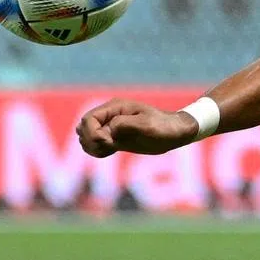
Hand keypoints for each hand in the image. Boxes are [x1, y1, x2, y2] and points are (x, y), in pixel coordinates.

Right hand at [77, 98, 198, 157]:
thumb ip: (126, 124)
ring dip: (92, 146)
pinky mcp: (114, 138)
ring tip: (111, 149)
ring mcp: (111, 127)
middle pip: (83, 127)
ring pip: (86, 137)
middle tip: (110, 147)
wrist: (176, 133)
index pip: (88, 119)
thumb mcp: (148, 125)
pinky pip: (95, 145)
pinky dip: (97, 150)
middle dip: (91, 140)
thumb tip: (109, 129)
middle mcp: (110, 115)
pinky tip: (111, 151)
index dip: (92, 132)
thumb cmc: (164, 127)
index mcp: (116, 107)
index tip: (109, 142)